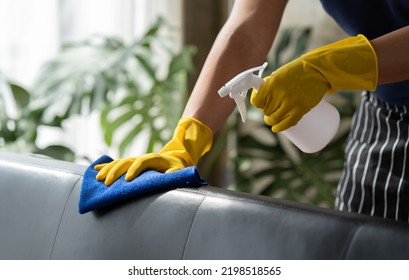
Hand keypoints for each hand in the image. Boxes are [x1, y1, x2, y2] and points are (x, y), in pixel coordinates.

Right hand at [95, 118, 212, 185]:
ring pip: (119, 162)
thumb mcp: (179, 171)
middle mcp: (142, 157)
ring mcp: (135, 160)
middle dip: (115, 171)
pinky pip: (116, 164)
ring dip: (107, 169)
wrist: (174, 160)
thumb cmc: (177, 168)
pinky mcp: (131, 164)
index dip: (134, 170)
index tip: (127, 180)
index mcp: (155, 158)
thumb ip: (174, 174)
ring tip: (97, 178)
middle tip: (107, 183)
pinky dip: (106, 166)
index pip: (142, 161)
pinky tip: (95, 170)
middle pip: (126, 161)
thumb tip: (168, 177)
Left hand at [251, 34, 377, 131]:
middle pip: (265, 111)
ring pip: (273, 119)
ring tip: (273, 118)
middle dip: (266, 111)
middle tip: (271, 108)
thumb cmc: (297, 70)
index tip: (260, 102)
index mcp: (271, 84)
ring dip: (271, 120)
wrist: (317, 70)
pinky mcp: (300, 110)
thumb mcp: (279, 73)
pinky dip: (279, 128)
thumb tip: (262, 96)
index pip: (256, 101)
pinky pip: (286, 124)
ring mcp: (289, 104)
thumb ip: (270, 85)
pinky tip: (276, 128)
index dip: (257, 103)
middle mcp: (279, 95)